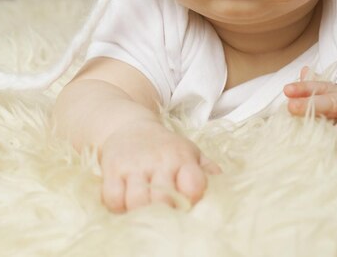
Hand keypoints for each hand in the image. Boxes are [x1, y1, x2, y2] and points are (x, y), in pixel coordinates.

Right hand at [99, 119, 220, 212]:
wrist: (131, 126)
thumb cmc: (165, 147)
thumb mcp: (190, 152)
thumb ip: (208, 170)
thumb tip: (223, 187)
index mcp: (182, 157)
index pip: (193, 183)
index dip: (193, 197)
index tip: (188, 202)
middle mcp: (159, 160)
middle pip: (164, 199)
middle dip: (165, 211)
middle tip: (164, 211)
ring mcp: (134, 165)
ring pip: (137, 201)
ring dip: (140, 211)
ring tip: (144, 209)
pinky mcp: (112, 169)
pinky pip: (112, 198)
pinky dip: (117, 206)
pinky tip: (125, 201)